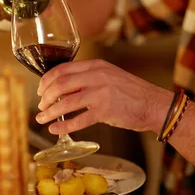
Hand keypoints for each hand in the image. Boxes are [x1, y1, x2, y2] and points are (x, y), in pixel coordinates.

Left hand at [35, 59, 172, 134]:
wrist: (154, 104)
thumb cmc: (132, 93)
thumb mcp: (109, 76)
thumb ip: (89, 78)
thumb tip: (64, 89)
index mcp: (96, 66)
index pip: (62, 69)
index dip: (46, 80)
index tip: (40, 90)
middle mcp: (97, 76)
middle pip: (60, 84)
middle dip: (45, 97)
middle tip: (40, 106)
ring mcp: (101, 93)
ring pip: (66, 101)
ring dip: (50, 111)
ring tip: (42, 118)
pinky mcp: (106, 110)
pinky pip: (79, 119)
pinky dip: (64, 125)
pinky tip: (55, 129)